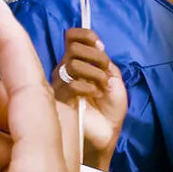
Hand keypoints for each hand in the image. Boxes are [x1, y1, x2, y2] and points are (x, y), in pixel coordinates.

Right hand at [52, 28, 127, 167]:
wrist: (105, 135)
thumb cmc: (109, 110)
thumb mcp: (114, 81)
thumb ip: (106, 63)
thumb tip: (99, 48)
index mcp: (77, 62)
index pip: (73, 37)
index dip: (86, 35)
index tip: (100, 44)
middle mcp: (65, 70)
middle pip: (74, 47)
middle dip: (96, 57)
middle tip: (105, 73)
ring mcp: (60, 84)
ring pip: (72, 64)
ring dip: (95, 74)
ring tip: (101, 89)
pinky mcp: (58, 101)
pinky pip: (70, 84)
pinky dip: (87, 87)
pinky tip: (94, 95)